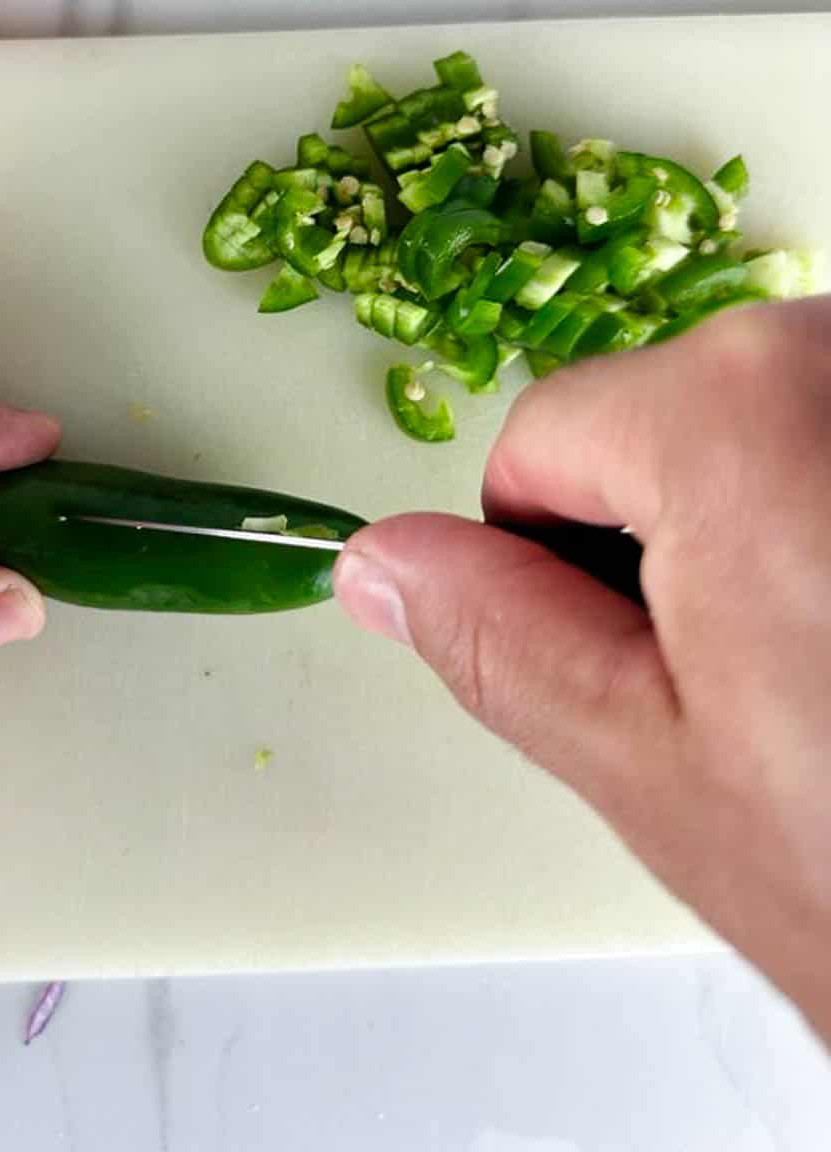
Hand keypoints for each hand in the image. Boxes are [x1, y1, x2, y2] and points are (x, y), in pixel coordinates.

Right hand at [335, 298, 830, 1043]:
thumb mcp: (658, 770)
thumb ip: (497, 638)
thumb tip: (384, 561)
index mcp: (735, 404)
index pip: (541, 441)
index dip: (563, 570)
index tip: (655, 663)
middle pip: (673, 422)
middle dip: (687, 545)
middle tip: (786, 692)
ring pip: (784, 435)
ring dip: (796, 537)